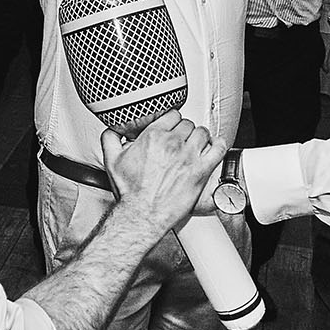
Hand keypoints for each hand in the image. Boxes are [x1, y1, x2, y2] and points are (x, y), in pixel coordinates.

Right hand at [102, 111, 225, 230]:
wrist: (142, 215)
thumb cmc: (130, 192)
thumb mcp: (112, 160)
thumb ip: (111, 139)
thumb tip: (113, 129)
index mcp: (153, 136)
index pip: (172, 115)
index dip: (172, 122)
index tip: (172, 128)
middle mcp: (172, 142)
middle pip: (187, 124)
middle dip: (185, 131)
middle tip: (181, 142)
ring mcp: (189, 156)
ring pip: (202, 133)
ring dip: (200, 138)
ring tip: (196, 146)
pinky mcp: (201, 170)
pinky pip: (218, 148)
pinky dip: (218, 145)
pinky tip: (213, 147)